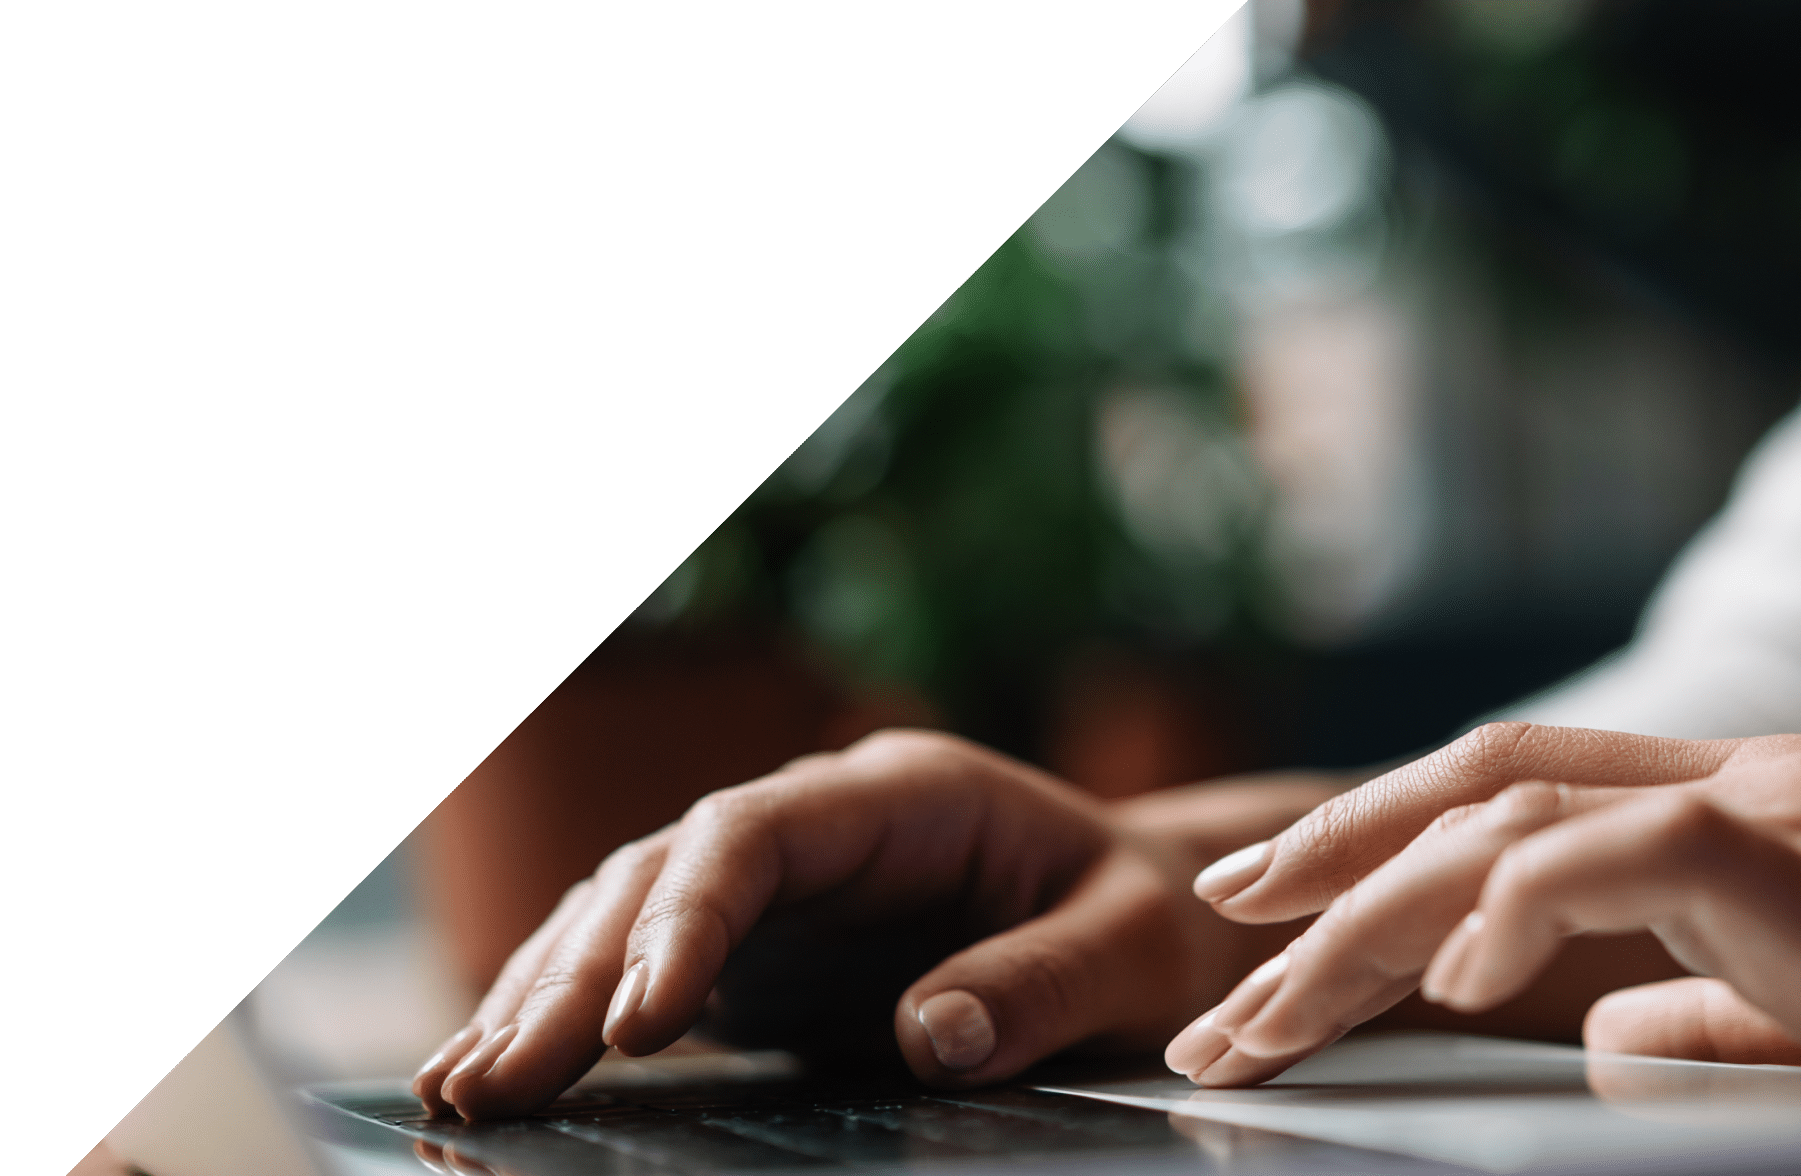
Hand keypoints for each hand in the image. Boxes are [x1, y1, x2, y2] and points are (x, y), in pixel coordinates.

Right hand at [412, 730, 1332, 1118]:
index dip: (685, 916)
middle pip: (663, 873)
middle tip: (501, 1081)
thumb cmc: (1148, 922)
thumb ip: (1040, 985)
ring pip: (628, 912)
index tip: (643, 1020)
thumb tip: (930, 1036)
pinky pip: (642, 966)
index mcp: (905, 794)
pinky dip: (572, 1014)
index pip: (755, 833)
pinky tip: (502, 1072)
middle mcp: (819, 823)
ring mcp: (778, 882)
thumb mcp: (1129, 951)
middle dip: (577, 974)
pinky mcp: (759, 945)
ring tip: (466, 1089)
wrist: (1152, 914)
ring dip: (545, 995)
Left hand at [1168, 723, 1800, 1126]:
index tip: (1267, 923)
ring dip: (1369, 909)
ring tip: (1263, 997)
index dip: (1371, 852)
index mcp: (1732, 814)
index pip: (1506, 803)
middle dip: (1322, 874)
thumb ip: (1715, 1011)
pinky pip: (1632, 855)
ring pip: (1511, 815)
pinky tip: (1449, 987)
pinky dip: (1517, 905)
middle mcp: (1734, 782)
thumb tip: (1593, 1038)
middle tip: (1213, 960)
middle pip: (1470, 794)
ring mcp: (1779, 805)